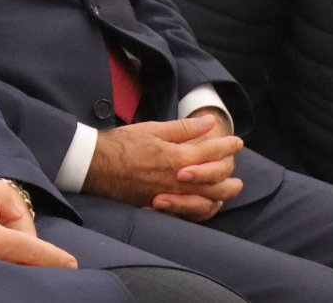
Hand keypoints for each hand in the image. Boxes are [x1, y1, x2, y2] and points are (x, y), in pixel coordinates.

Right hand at [84, 116, 242, 219]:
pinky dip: (207, 205)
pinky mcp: (163, 205)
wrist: (96, 165)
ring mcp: (173, 195)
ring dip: (224, 191)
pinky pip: (193, 210)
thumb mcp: (152, 129)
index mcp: (178, 157)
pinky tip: (209, 199)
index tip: (236, 141)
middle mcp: (179, 179)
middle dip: (230, 169)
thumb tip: (208, 123)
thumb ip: (183, 128)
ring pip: (209, 198)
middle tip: (235, 161)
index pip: (212, 151)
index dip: (227, 145)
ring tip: (231, 185)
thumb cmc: (122, 144)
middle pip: (217, 179)